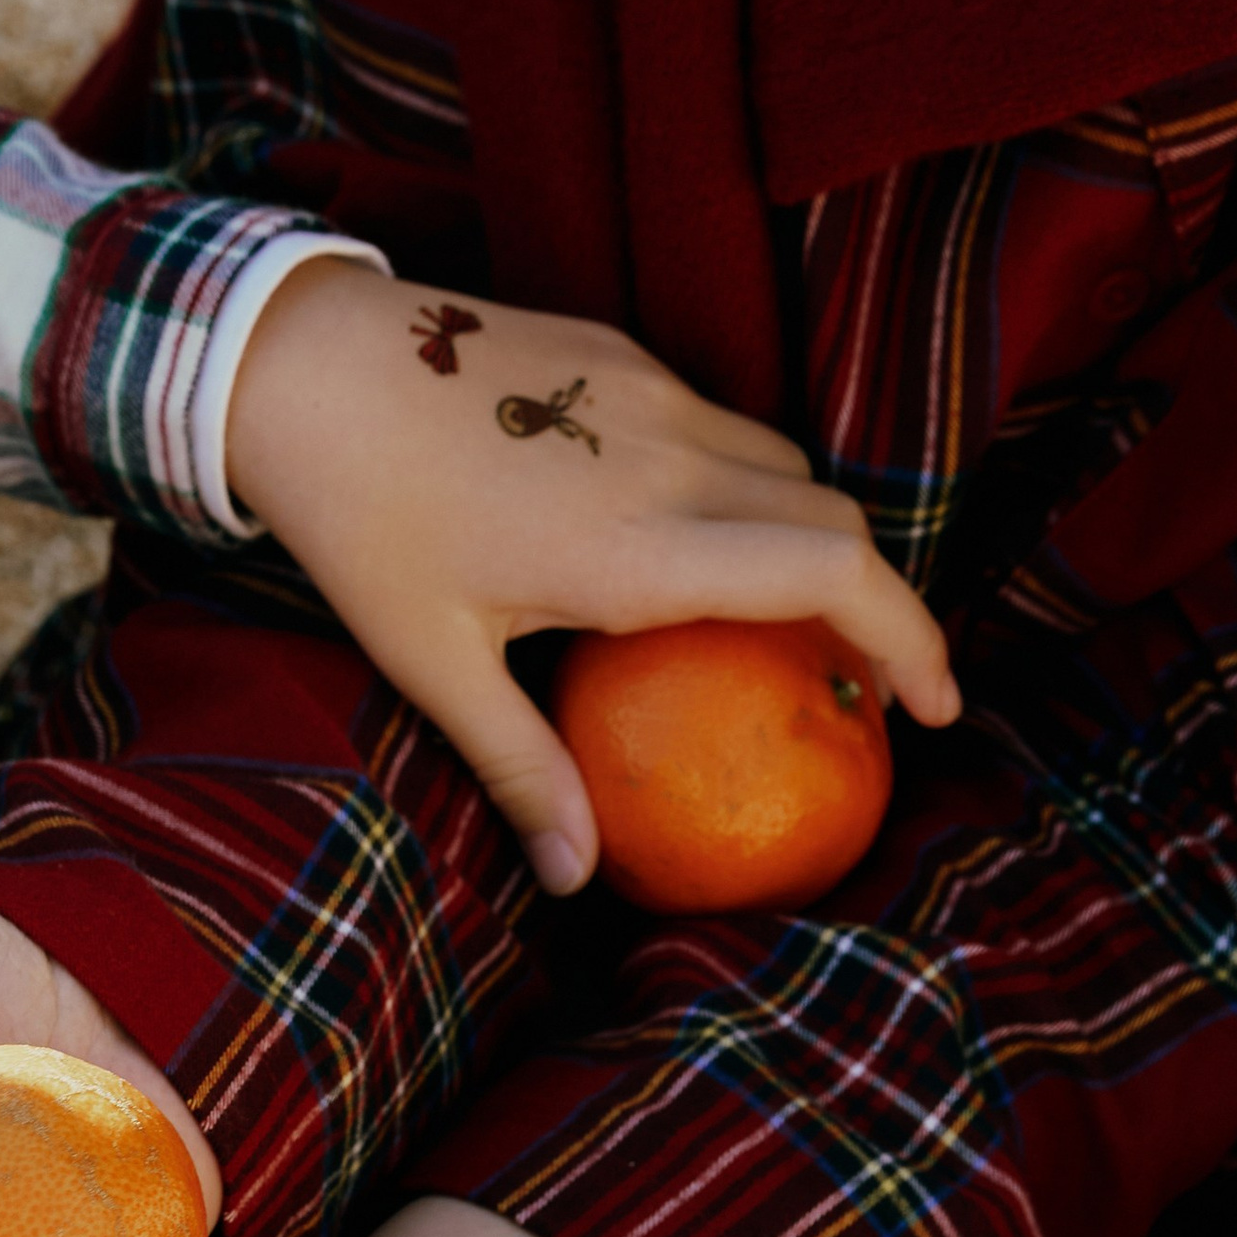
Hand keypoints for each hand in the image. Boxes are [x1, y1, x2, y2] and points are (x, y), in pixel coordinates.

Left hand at [228, 258, 958, 891]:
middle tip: (867, 682)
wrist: (302, 362)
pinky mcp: (620, 355)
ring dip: (811, 539)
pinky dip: (747, 487)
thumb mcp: (434, 661)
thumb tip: (576, 881)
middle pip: (838, 521)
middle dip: (879, 602)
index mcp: (643, 546)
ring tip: (786, 619)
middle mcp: (674, 459)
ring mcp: (652, 394)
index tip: (933, 707)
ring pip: (786, 465)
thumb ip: (522, 766)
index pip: (836, 576)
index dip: (913, 639)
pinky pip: (723, 425)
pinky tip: (696, 538)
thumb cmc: (358, 524)